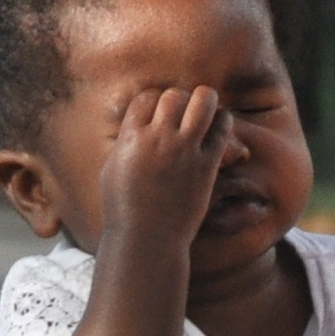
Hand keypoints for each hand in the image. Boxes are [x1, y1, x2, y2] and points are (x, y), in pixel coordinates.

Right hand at [94, 82, 231, 248]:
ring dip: (206, 101)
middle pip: (174, 95)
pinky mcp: (206, 165)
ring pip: (204, 100)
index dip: (154, 103)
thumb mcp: (112, 169)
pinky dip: (222, 121)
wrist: (146, 240)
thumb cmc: (124, 209)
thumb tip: (136, 124)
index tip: (158, 117)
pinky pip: (222, 128)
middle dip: (180, 101)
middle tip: (182, 117)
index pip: (147, 97)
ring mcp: (184, 151)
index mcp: (131, 138)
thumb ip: (126, 141)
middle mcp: (158, 139)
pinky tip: (218, 128)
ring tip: (204, 112)